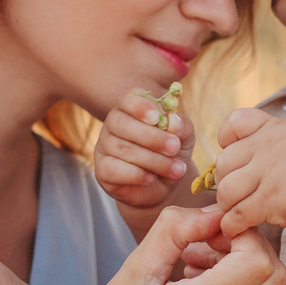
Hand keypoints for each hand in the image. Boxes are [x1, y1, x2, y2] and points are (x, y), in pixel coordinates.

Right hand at [48, 205, 285, 284]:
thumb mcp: (131, 271)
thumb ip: (174, 231)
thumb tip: (214, 212)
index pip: (255, 260)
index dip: (243, 234)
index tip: (215, 229)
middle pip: (273, 278)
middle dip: (249, 251)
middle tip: (210, 246)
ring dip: (241, 278)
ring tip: (195, 274)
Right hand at [95, 86, 198, 212]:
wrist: (165, 185)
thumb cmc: (171, 153)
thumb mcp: (183, 137)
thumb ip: (182, 126)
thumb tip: (173, 122)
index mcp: (132, 109)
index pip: (128, 99)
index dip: (140, 106)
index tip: (157, 117)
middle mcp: (114, 124)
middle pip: (122, 123)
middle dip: (152, 137)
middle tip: (174, 148)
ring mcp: (104, 147)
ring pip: (122, 148)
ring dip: (153, 160)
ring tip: (176, 169)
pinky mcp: (102, 170)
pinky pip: (112, 169)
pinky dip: (135, 174)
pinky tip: (150, 178)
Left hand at [211, 108, 285, 239]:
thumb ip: (273, 143)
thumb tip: (244, 164)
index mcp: (274, 129)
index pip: (234, 123)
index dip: (227, 142)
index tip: (236, 160)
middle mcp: (267, 146)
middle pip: (223, 163)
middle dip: (225, 182)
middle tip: (237, 196)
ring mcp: (269, 172)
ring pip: (226, 191)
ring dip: (228, 206)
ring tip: (239, 213)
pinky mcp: (271, 199)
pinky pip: (237, 214)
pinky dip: (233, 225)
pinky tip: (240, 228)